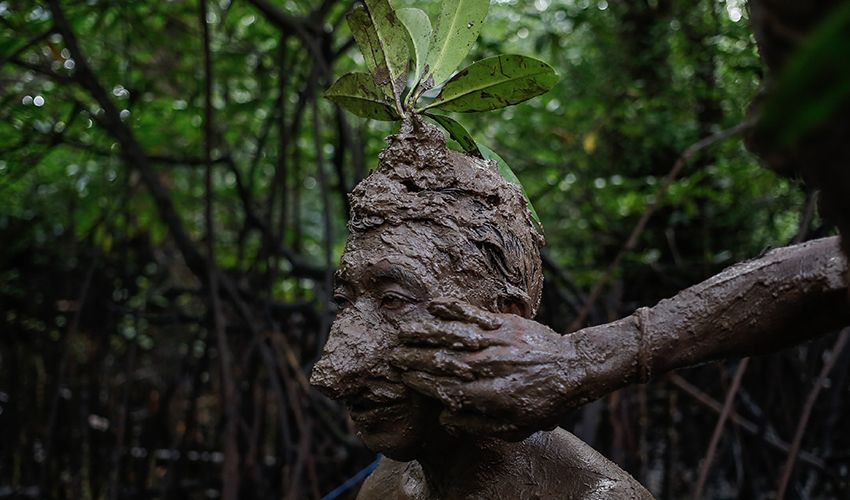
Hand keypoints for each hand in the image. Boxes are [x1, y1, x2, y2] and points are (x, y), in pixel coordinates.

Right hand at [390, 297, 587, 440]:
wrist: (573, 368)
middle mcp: (487, 366)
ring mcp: (494, 342)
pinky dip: (452, 309)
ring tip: (403, 332)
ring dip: (425, 333)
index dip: (420, 382)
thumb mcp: (513, 428)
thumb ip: (477, 425)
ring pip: (452, 336)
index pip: (444, 387)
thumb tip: (445, 419)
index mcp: (487, 394)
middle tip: (393, 355)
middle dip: (414, 358)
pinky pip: (473, 314)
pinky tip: (434, 305)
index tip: (403, 377)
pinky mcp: (503, 324)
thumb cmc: (543, 402)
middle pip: (442, 360)